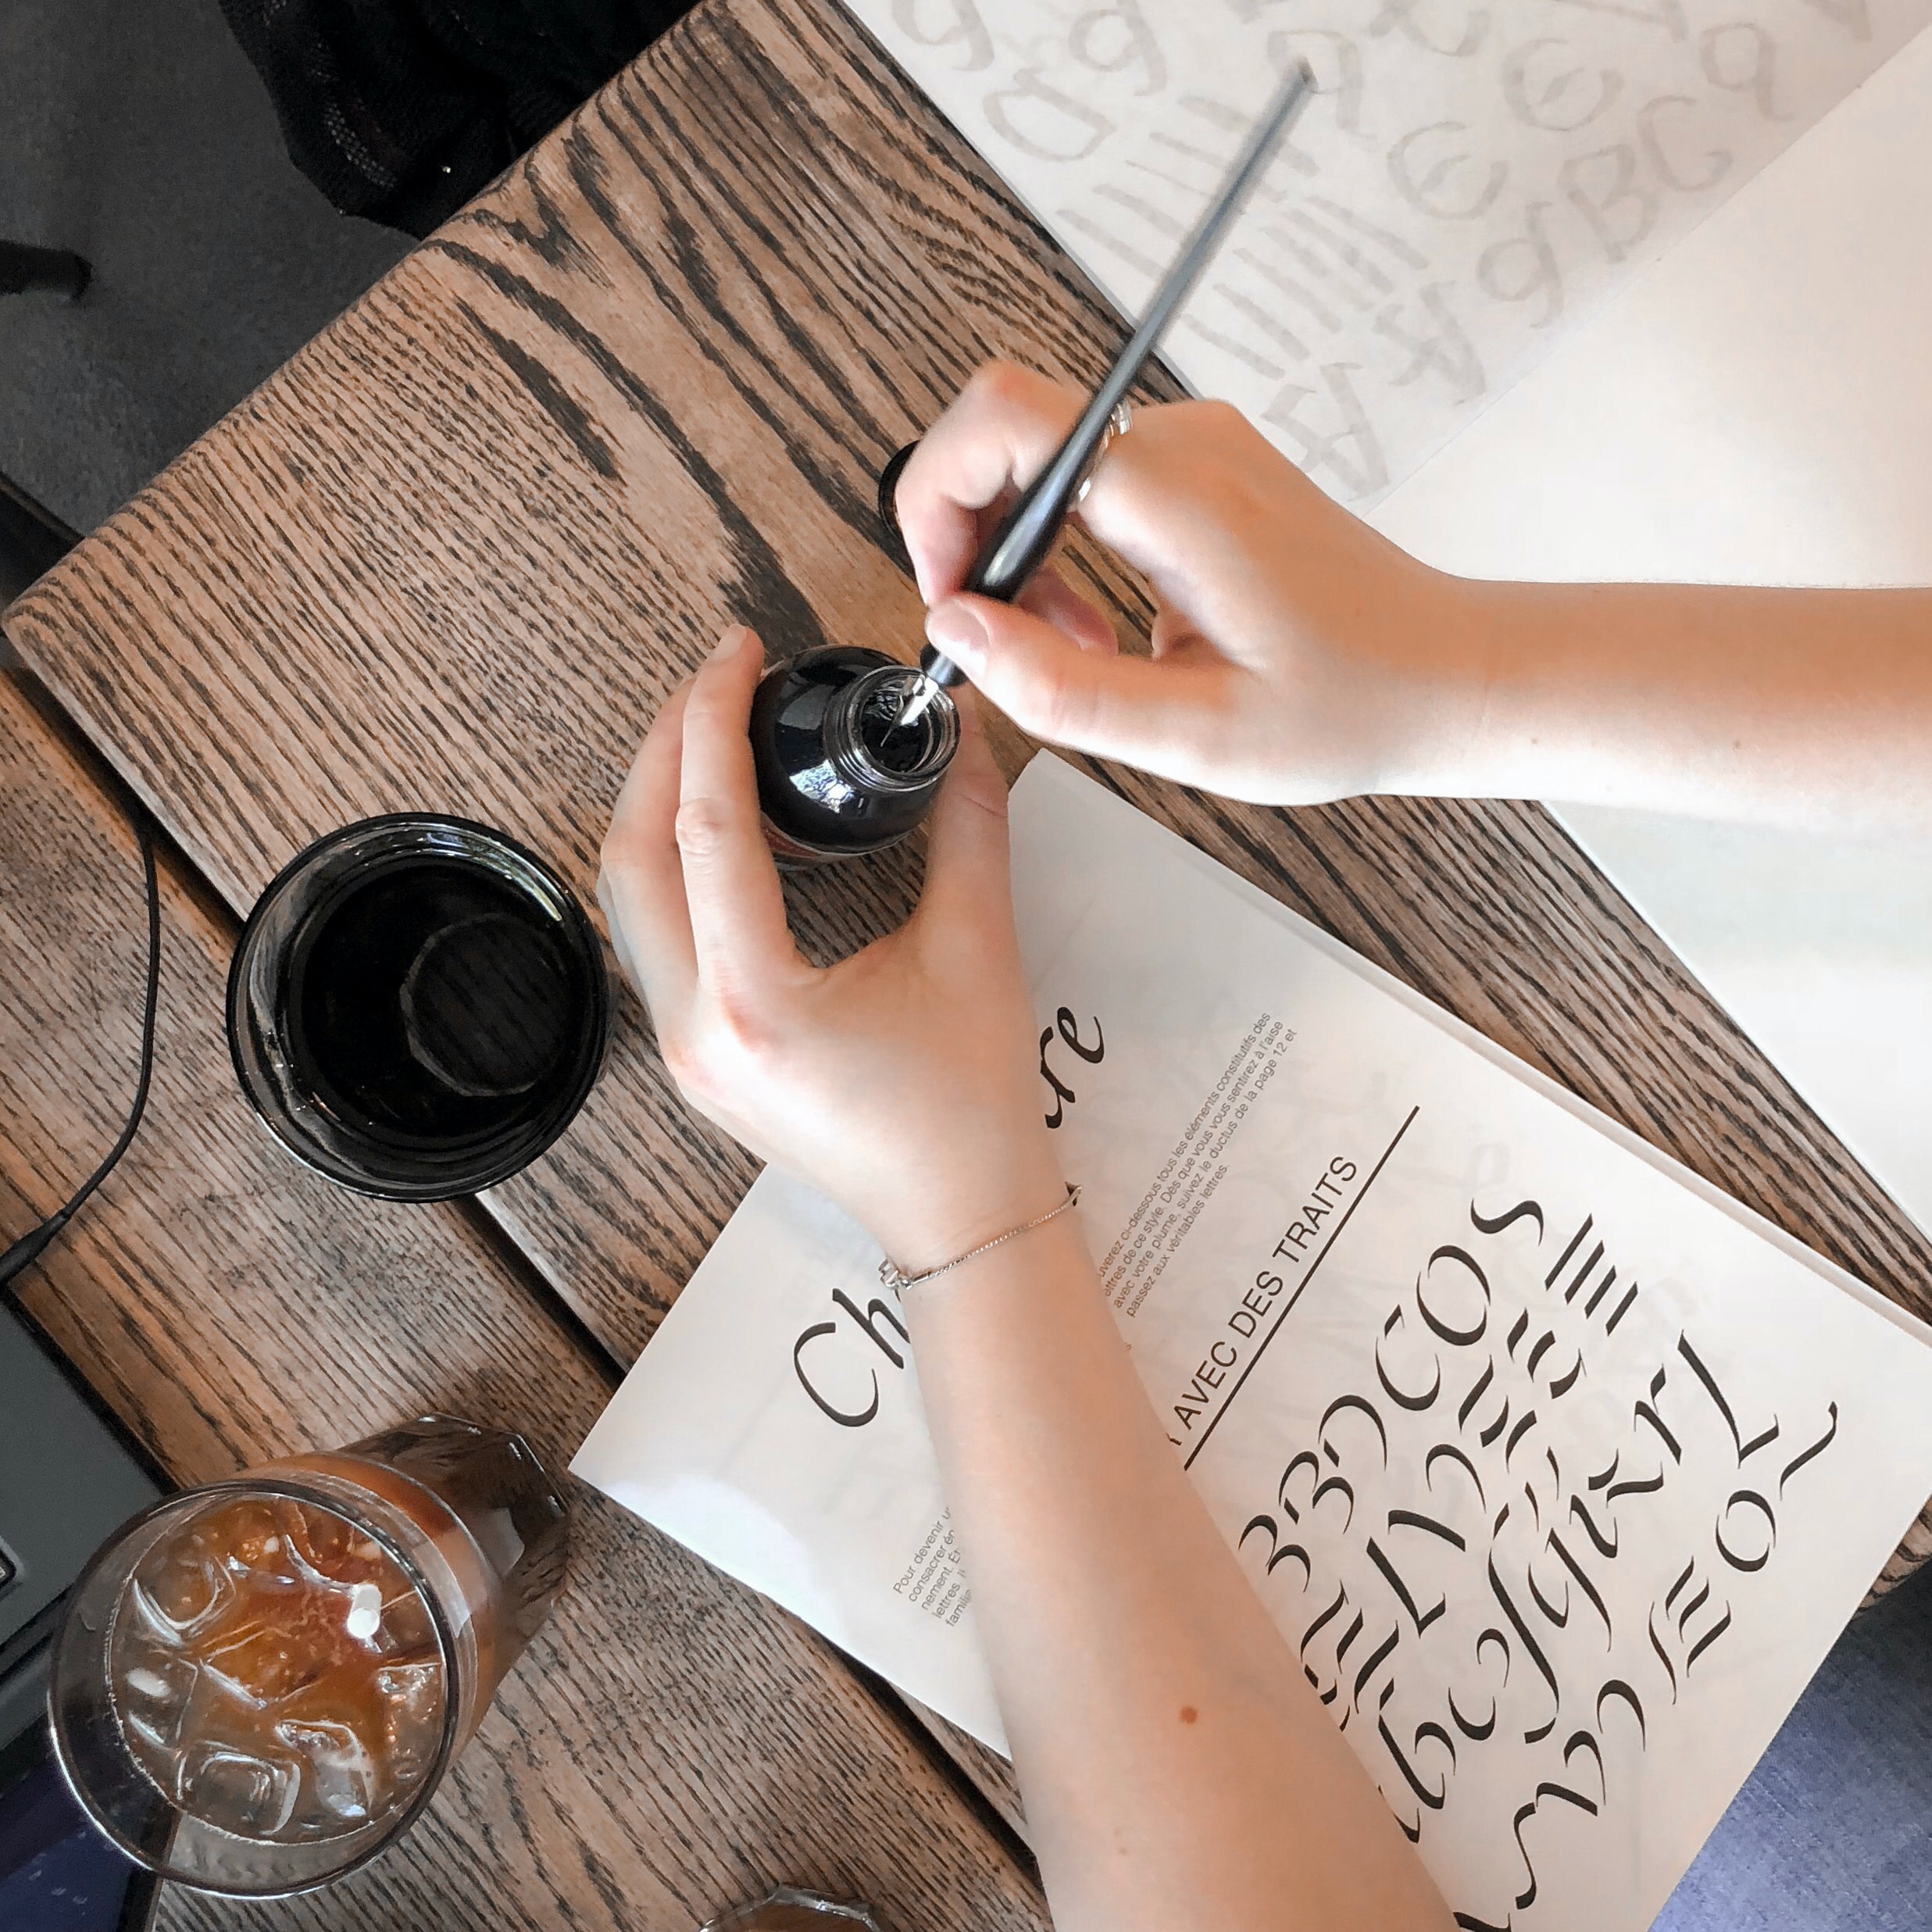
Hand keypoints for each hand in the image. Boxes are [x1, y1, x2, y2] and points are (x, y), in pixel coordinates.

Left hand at [598, 626, 1066, 1272]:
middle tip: (714, 678)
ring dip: (657, 806)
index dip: (714, 720)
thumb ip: (965, 826)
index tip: (737, 653)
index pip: (706, 826)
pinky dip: (672, 866)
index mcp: (754, 1003)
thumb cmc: (970, 1108)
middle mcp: (694, 1031)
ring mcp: (682, 1052)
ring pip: (627, 899)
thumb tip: (959, 730)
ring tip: (712, 736)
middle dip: (664, 749)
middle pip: (631, 856)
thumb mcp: (977, 950)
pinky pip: (654, 939)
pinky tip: (723, 827)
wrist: (961, 1218)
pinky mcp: (696, 1059)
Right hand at [894, 361, 1483, 805]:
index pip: (1004, 419)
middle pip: (1008, 429)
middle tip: (1009, 638)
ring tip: (1076, 647)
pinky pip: (1091, 482)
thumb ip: (1061, 687)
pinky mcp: (1205, 467)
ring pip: (1043, 459)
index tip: (952, 593)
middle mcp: (1185, 445)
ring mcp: (1198, 446)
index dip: (939, 495)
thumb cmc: (1349, 706)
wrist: (1449, 675)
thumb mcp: (1193, 736)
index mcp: (1180, 498)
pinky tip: (1107, 627)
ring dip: (1026, 555)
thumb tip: (957, 630)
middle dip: (975, 536)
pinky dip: (1069, 550)